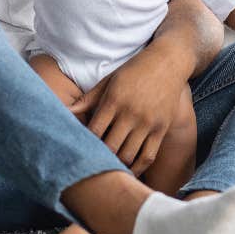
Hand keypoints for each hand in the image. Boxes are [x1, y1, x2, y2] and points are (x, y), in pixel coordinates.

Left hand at [68, 43, 187, 177]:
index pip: (94, 131)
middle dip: (100, 157)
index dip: (85, 143)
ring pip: (128, 155)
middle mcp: (130, 113)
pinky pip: (148, 156)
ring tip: (108, 168)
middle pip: (110, 147)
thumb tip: (66, 111)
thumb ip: (88, 99)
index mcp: (113, 100)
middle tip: (92, 163)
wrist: (168, 62)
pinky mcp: (161, 129)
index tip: (80, 148)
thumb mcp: (109, 80)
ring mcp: (147, 122)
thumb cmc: (134, 70)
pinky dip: (137, 168)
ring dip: (117, 165)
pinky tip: (129, 171)